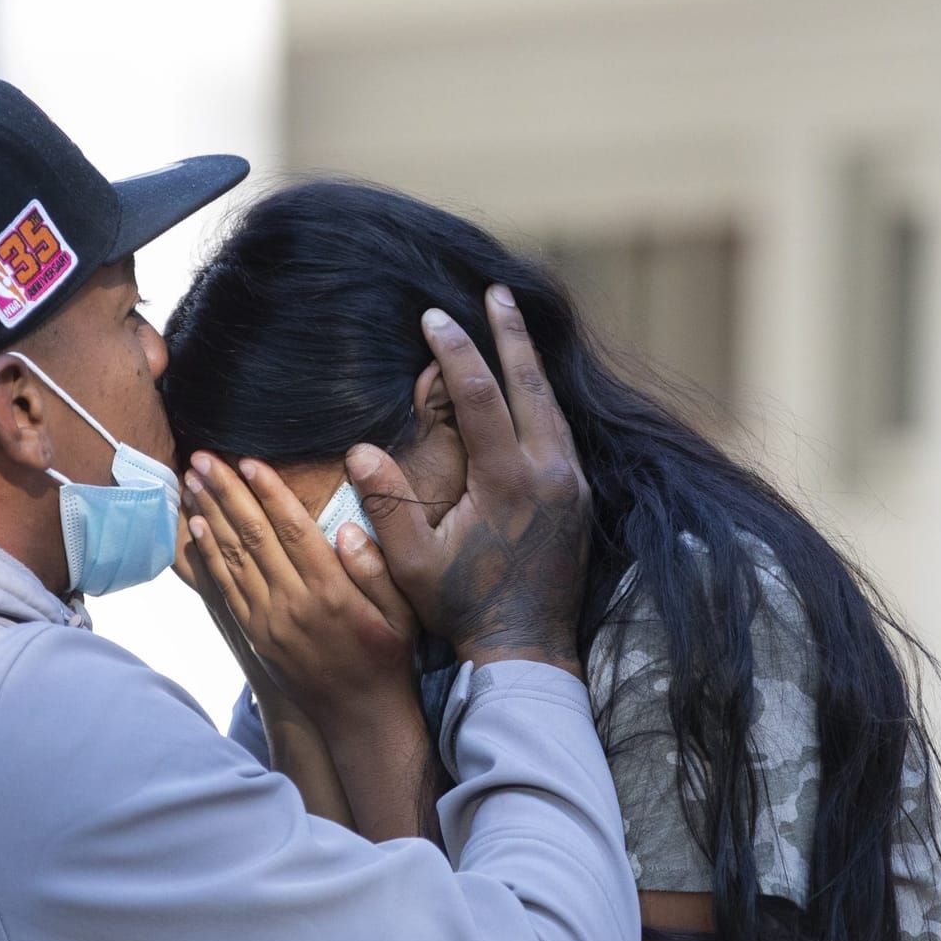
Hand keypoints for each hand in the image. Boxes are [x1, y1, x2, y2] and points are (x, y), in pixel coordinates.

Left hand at [181, 451, 419, 725]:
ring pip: (232, 557)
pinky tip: (196, 527)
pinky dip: (209, 554)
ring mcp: (269, 621)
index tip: (247, 460)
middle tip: (203, 458)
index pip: (291, 529)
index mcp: (330, 591)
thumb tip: (347, 529)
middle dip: (225, 492)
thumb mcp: (401, 613)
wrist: (361, 716)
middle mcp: (293, 603)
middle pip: (252, 535)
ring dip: (209, 515)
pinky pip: (226, 587)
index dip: (267, 491)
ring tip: (192, 481)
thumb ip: (374, 570)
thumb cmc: (388, 657)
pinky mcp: (256, 634)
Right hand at [347, 286, 589, 674]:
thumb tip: (360, 448)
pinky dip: (544, 397)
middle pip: (530, 383)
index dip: (456, 351)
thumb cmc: (464, 608)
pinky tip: (532, 385)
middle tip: (495, 292)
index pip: (481, 395)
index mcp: (508, 480)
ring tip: (514, 322)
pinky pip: (563, 429)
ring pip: (552, 404)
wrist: (527, 648)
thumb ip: (388, 503)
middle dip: (509, 333)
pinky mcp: (580, 497)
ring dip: (529, 361)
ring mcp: (571, 483)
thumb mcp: (413, 563)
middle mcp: (549, 472)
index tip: (434, 317)